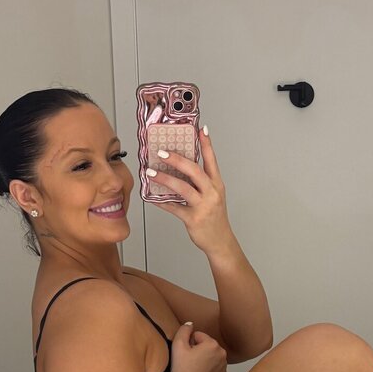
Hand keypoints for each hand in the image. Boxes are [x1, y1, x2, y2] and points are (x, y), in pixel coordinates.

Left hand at [146, 127, 233, 254]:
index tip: (201, 130)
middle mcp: (212, 193)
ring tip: (151, 172)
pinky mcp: (194, 219)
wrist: (220, 241)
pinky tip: (151, 197)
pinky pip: (174, 208)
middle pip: (194, 171)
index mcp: (216, 184)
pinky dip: (161, 202)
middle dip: (177, 159)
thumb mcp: (213, 196)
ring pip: (183, 188)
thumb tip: (179, 169)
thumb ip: (200, 182)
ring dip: (165, 179)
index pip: (212, 160)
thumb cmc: (214, 218)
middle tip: (161, 152)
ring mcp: (203, 206)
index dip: (207, 144)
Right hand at [167, 322, 227, 371]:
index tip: (185, 352)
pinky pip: (214, 367)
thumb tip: (190, 324)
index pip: (198, 336)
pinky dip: (208, 369)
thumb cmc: (181, 369)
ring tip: (193, 367)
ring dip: (203, 359)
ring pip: (211, 356)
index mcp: (213, 344)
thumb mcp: (177, 344)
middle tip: (188, 360)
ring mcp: (223, 366)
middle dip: (197, 350)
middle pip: (206, 345)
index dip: (188, 343)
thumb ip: (184, 329)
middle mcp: (222, 354)